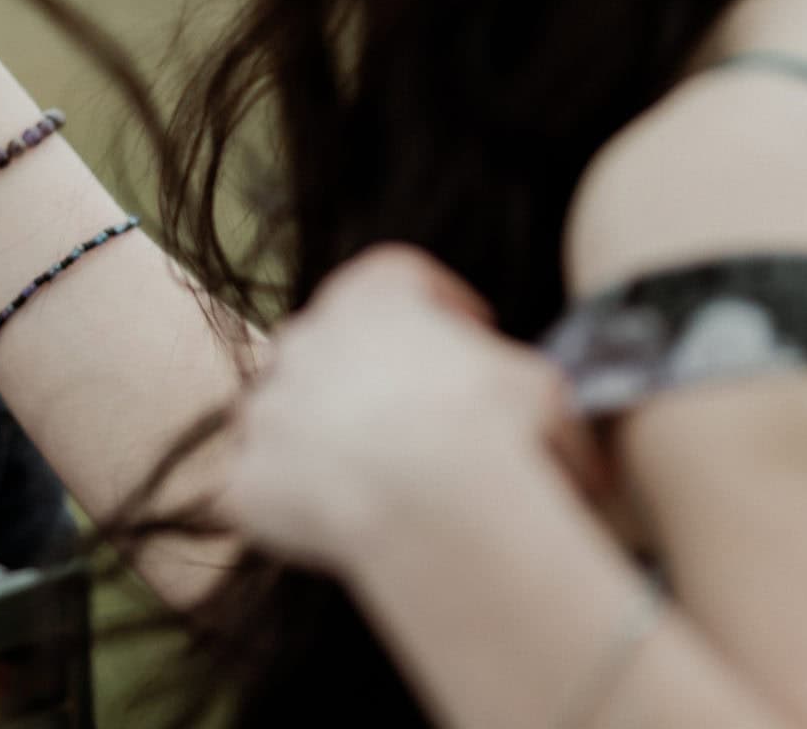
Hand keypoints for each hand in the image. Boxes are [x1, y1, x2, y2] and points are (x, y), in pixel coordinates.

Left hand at [219, 246, 607, 575]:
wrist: (427, 499)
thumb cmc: (494, 429)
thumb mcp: (540, 388)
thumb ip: (525, 388)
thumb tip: (558, 431)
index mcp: (373, 295)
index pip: (398, 278)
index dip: (436, 304)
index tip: (468, 332)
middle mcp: (306, 337)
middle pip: (329, 346)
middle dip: (365, 378)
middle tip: (410, 424)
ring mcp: (268, 407)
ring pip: (287, 416)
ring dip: (322, 440)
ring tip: (373, 485)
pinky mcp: (248, 475)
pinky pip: (267, 487)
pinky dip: (298, 505)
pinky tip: (342, 529)